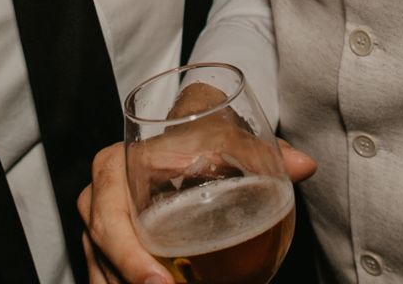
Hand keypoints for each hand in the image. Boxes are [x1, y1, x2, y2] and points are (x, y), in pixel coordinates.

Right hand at [79, 138, 314, 283]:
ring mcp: (100, 222)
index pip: (108, 207)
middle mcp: (99, 194)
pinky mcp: (109, 245)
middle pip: (98, 246)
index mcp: (117, 163)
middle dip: (126, 278)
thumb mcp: (227, 137)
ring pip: (99, 267)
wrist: (186, 133)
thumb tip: (303, 167)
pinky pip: (105, 274)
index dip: (126, 250)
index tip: (158, 282)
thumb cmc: (201, 134)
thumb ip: (263, 152)